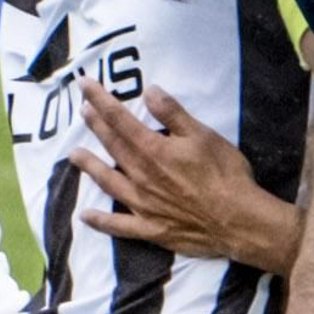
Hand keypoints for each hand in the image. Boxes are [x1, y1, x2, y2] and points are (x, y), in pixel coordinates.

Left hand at [74, 82, 284, 265]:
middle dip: (96, 126)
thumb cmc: (225, 174)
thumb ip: (173, 114)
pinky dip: (101, 221)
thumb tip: (149, 91)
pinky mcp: (150, 229)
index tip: (84, 85)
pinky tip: (85, 216)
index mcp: (153, 150)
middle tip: (82, 111)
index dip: (101, 100)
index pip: (120, 120)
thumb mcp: (203, 135)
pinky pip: (118, 226)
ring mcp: (142, 204)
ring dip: (90, 167)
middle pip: (112, 146)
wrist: (238, 221)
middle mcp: (141, 176)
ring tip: (74, 154)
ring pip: (108, 182)